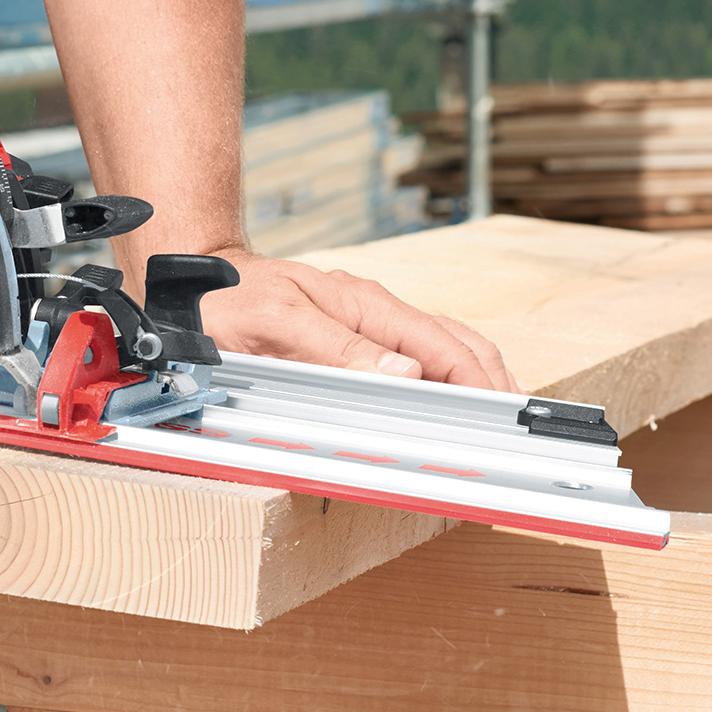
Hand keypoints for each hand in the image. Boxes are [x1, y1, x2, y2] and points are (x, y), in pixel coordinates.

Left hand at [197, 245, 520, 392]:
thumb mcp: (276, 324)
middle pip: (457, 345)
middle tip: (515, 428)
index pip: (442, 345)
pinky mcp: (353, 339)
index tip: (501, 416)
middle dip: (493, 382)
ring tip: (500, 417)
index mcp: (365, 305)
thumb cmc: (229, 299)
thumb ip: (337, 348)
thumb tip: (405, 372)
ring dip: (475, 379)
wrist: (195, 282)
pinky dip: (445, 377)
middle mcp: (373, 312)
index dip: (477, 383)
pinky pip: (413, 356)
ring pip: (441, 349)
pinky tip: (452, 398)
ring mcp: (366, 325)